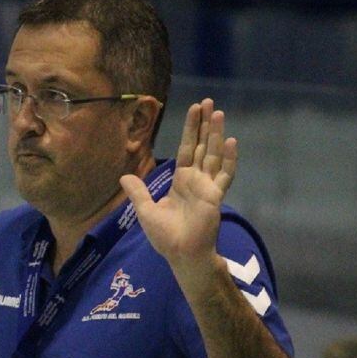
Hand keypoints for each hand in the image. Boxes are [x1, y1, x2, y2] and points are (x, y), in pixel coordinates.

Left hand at [119, 98, 236, 268]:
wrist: (181, 255)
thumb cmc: (165, 237)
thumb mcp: (145, 211)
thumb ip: (138, 192)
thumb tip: (124, 177)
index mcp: (182, 181)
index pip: (187, 148)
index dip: (191, 130)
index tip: (195, 110)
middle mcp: (197, 180)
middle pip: (202, 146)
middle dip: (205, 125)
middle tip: (209, 102)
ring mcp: (208, 186)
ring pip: (214, 154)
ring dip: (217, 134)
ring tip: (219, 113)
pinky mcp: (215, 196)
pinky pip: (224, 174)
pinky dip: (229, 159)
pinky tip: (231, 142)